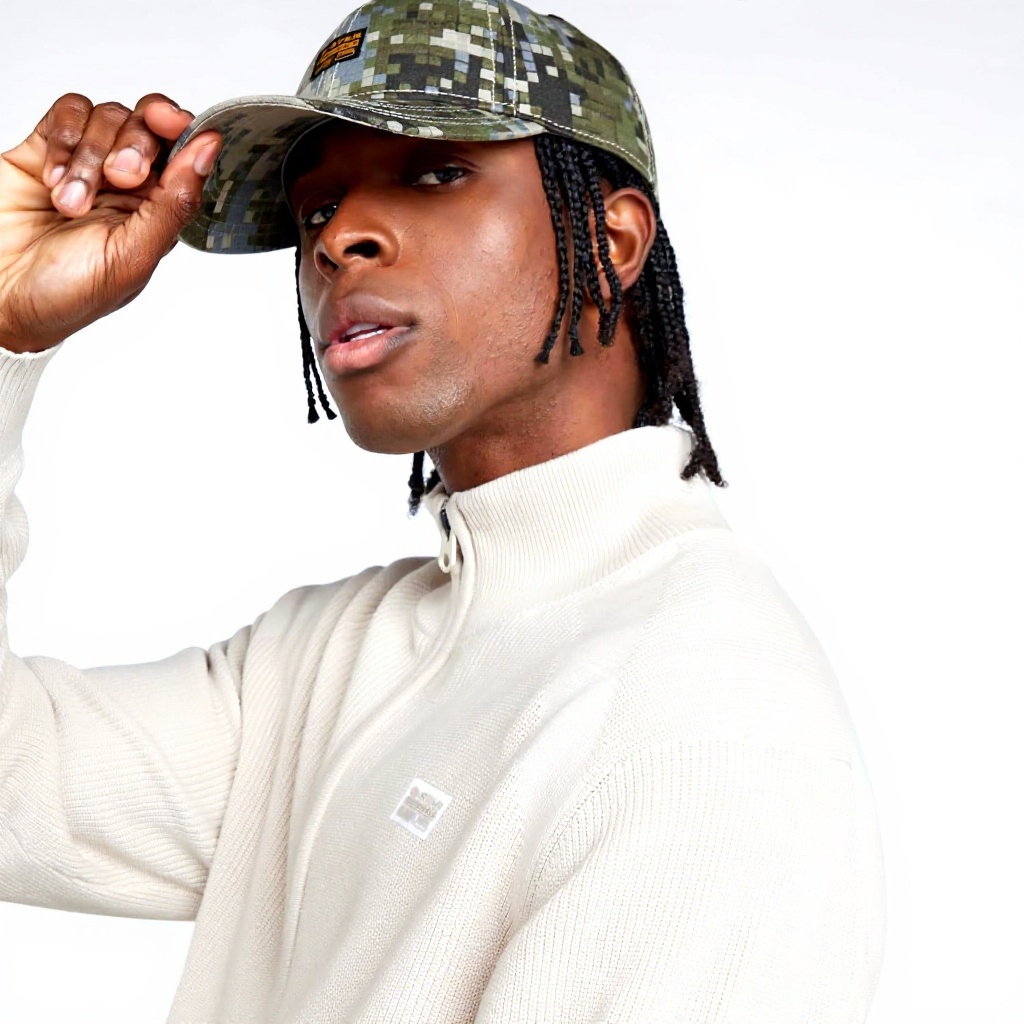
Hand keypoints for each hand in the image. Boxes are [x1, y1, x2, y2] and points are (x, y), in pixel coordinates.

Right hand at [0, 93, 220, 352]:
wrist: (1, 295)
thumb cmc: (68, 294)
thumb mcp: (133, 256)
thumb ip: (174, 203)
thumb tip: (209, 151)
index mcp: (158, 212)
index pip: (184, 154)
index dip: (181, 130)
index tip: (171, 123)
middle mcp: (128, 186)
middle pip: (148, 126)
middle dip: (135, 144)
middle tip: (120, 177)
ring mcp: (89, 165)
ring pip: (107, 116)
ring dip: (90, 155)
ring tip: (70, 202)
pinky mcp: (47, 149)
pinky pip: (68, 114)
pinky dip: (63, 139)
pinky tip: (52, 178)